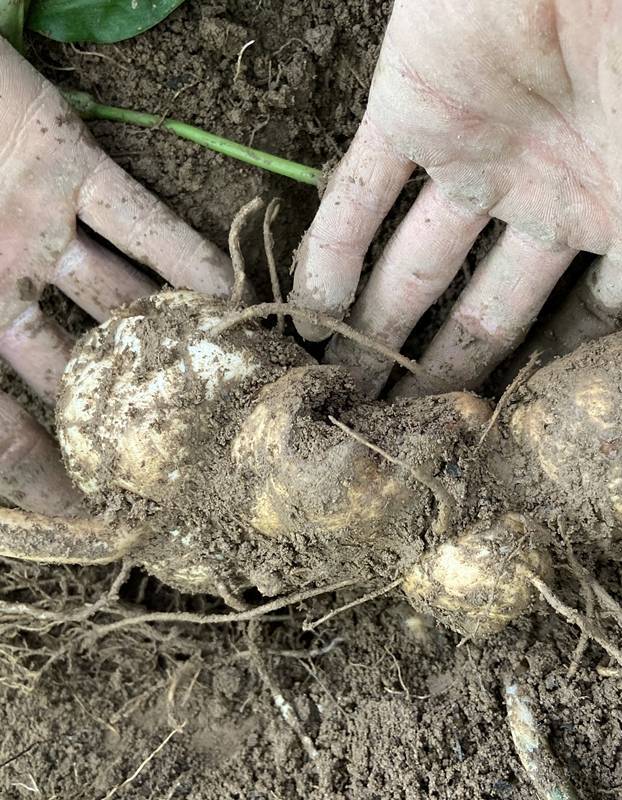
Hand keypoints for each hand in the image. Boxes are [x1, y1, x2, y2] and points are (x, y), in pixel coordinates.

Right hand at [0, 38, 231, 514]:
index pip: (5, 427)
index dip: (46, 475)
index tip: (100, 518)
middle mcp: (0, 288)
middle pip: (82, 365)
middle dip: (132, 407)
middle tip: (197, 449)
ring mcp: (35, 226)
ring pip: (121, 292)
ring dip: (174, 332)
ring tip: (230, 377)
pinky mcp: (64, 160)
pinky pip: (135, 216)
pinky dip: (183, 251)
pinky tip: (230, 290)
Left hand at [290, 0, 621, 395]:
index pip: (580, 322)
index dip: (537, 378)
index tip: (493, 432)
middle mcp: (563, 189)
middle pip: (486, 308)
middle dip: (443, 372)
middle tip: (402, 432)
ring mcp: (487, 149)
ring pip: (417, 262)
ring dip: (380, 329)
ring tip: (346, 393)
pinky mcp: (416, 104)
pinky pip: (359, 195)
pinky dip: (330, 255)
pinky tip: (312, 321)